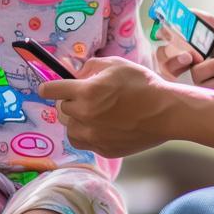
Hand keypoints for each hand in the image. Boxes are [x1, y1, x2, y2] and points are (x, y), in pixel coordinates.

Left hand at [39, 58, 174, 156]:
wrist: (166, 112)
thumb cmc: (142, 84)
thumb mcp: (115, 64)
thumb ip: (88, 67)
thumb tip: (71, 71)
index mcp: (86, 92)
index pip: (51, 90)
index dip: (47, 87)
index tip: (47, 88)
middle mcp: (85, 115)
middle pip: (61, 109)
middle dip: (68, 101)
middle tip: (84, 96)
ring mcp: (93, 135)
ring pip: (69, 128)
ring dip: (75, 119)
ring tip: (92, 112)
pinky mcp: (102, 149)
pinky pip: (83, 141)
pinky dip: (86, 133)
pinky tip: (99, 125)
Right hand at [157, 10, 213, 93]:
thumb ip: (204, 21)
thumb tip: (185, 10)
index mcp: (198, 44)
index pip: (170, 40)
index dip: (164, 37)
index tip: (163, 33)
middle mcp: (196, 61)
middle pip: (167, 60)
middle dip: (175, 57)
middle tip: (189, 57)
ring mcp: (201, 78)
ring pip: (189, 72)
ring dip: (211, 66)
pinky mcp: (207, 93)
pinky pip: (202, 85)